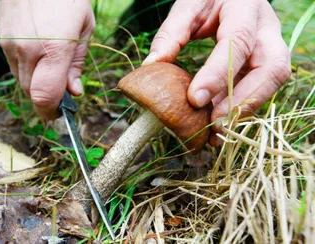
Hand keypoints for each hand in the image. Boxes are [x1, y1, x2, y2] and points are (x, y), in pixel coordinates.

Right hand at [0, 0, 94, 119]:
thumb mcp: (84, 29)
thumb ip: (76, 64)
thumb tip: (73, 93)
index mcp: (54, 48)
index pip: (44, 96)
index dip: (50, 112)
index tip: (58, 116)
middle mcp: (28, 50)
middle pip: (32, 93)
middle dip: (46, 99)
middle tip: (61, 93)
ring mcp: (11, 45)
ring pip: (21, 81)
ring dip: (36, 84)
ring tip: (51, 67)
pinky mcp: (2, 40)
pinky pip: (14, 66)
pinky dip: (27, 70)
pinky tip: (38, 54)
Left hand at [143, 0, 290, 145]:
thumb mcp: (189, 5)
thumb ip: (172, 33)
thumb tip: (151, 65)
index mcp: (246, 8)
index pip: (238, 42)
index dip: (219, 74)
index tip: (195, 99)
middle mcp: (266, 29)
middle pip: (271, 68)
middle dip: (244, 100)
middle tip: (215, 124)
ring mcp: (271, 47)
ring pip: (271, 83)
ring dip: (244, 110)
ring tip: (216, 132)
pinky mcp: (265, 62)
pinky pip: (259, 88)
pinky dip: (239, 107)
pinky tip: (219, 122)